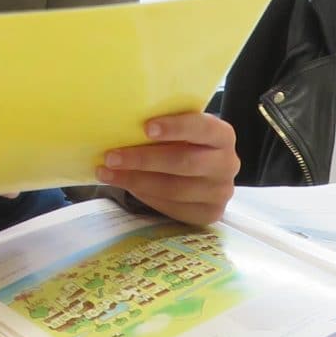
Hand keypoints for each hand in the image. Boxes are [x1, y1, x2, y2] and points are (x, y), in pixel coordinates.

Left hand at [97, 111, 239, 226]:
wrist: (202, 174)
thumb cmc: (183, 143)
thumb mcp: (180, 129)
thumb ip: (162, 125)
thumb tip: (121, 123)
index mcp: (222, 135)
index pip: (203, 128)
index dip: (175, 127)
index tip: (146, 127)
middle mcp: (228, 164)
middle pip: (184, 162)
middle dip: (144, 159)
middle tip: (112, 156)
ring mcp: (220, 192)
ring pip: (175, 189)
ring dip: (137, 181)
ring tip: (108, 173)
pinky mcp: (209, 213)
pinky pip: (173, 207)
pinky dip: (146, 196)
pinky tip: (127, 186)